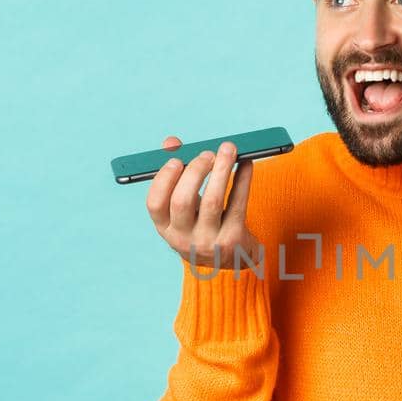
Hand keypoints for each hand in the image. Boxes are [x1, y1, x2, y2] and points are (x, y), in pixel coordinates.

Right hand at [146, 136, 260, 268]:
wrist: (231, 258)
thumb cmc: (202, 222)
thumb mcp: (185, 206)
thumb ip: (176, 173)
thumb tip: (171, 142)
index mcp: (165, 228)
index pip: (155, 204)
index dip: (164, 180)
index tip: (177, 160)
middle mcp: (183, 239)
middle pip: (182, 201)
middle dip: (195, 171)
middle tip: (208, 154)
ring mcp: (209, 242)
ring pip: (213, 202)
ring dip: (221, 170)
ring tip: (229, 149)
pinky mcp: (233, 239)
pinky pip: (238, 204)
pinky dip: (243, 180)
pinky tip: (246, 163)